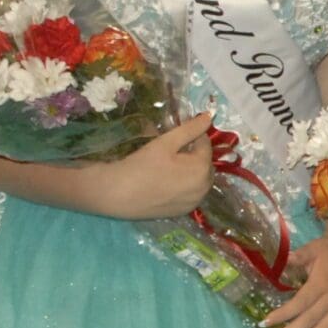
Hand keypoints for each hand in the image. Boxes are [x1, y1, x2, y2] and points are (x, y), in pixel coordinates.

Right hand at [98, 113, 215, 218]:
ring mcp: (194, 202)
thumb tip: (209, 116)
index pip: (205, 145)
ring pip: (199, 179)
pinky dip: (185, 185)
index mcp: (202, 169)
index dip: (193, 135)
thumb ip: (190, 129)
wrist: (117, 194)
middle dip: (194, 154)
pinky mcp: (183, 212)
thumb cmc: (141, 165)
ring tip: (168, 165)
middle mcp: (204, 188)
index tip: (177, 133)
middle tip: (171, 150)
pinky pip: (191, 193)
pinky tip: (167, 181)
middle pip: (205, 163)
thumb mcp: (165, 143)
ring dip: (191, 170)